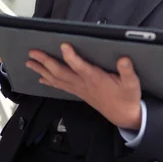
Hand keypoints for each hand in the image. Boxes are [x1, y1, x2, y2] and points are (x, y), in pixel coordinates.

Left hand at [26, 44, 141, 129]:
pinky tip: (41, 78)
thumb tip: (124, 59)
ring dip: (42, 70)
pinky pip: (60, 86)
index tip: (63, 45)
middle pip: (61, 72)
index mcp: (96, 79)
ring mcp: (79, 89)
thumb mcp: (132, 84)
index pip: (81, 67)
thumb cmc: (127, 97)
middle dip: (46, 62)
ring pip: (57, 79)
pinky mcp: (79, 92)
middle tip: (33, 53)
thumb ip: (127, 71)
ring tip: (30, 63)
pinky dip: (49, 81)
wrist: (124, 116)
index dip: (72, 57)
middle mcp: (84, 84)